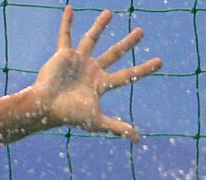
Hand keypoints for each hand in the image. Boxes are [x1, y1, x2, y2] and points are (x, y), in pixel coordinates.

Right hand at [30, 7, 161, 141]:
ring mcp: (78, 61)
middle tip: (141, 31)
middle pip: (115, 53)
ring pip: (92, 39)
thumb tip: (137, 139)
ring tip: (110, 13)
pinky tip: (69, 8)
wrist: (45, 106)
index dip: (144, 69)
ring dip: (100, 26)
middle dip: (128, 43)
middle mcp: (92, 70)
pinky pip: (65, 35)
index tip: (160, 61)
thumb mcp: (96, 121)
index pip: (128, 74)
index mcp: (102, 84)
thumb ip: (117, 127)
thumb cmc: (69, 115)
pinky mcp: (64, 54)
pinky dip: (66, 22)